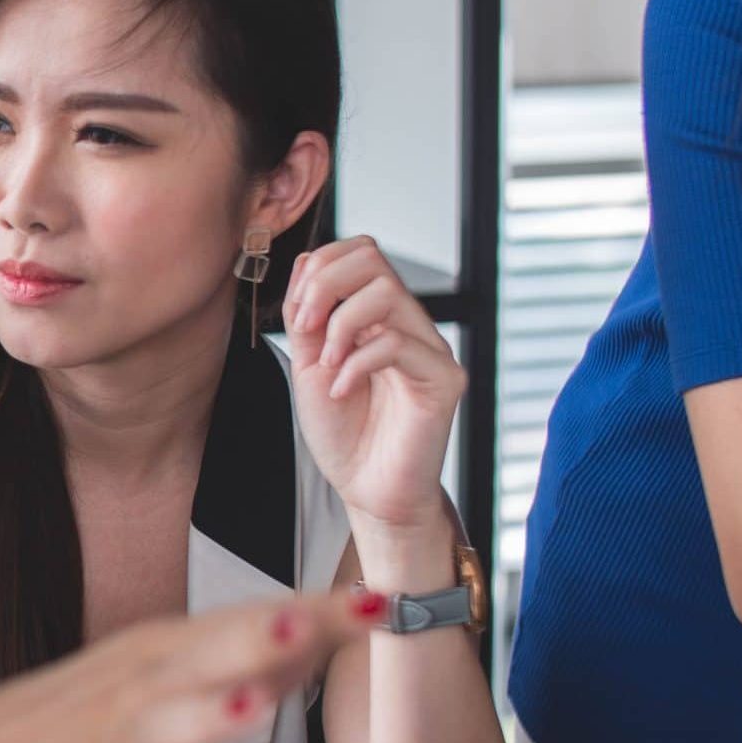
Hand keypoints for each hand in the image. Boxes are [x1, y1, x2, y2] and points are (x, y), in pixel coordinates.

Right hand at [0, 592, 382, 742]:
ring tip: (249, 708)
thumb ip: (236, 657)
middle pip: (204, 657)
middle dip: (254, 637)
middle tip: (306, 621)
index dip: (314, 612)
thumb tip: (320, 631)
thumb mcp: (152, 670)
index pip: (247, 621)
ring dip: (206, 718)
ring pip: (163, 733)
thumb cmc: (79, 717)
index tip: (378, 601)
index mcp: (160, 652)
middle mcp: (139, 691)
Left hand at [281, 237, 464, 559]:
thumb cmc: (343, 432)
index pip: (358, 252)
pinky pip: (398, 343)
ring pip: (387, 292)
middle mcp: (409, 323)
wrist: (367, 490)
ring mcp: (430, 348)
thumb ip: (308, 316)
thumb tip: (308, 264)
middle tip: (306, 331)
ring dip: (340, 325)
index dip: (320, 268)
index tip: (297, 316)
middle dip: (325, 286)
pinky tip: (341, 391)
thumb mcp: (309, 364)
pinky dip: (356, 363)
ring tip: (326, 365)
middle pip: (373, 258)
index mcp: (378, 315)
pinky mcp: (444, 379)